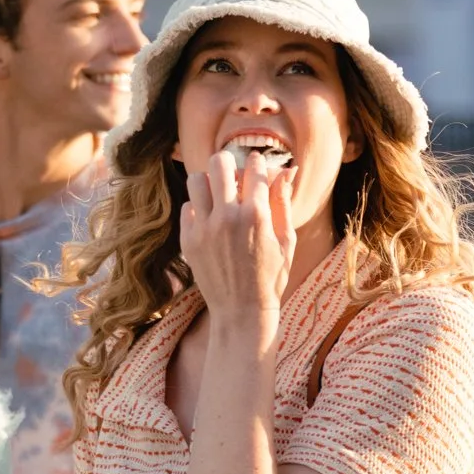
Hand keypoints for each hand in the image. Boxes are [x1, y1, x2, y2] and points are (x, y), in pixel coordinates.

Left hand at [180, 147, 295, 333]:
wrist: (242, 311)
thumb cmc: (271, 277)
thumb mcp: (285, 240)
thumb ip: (282, 203)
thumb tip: (285, 171)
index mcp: (257, 216)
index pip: (254, 169)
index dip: (258, 162)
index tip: (258, 163)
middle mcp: (228, 217)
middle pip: (219, 164)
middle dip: (229, 162)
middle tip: (233, 171)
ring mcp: (204, 228)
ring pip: (196, 180)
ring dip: (209, 182)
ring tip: (218, 194)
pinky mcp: (188, 239)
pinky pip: (187, 207)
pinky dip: (199, 208)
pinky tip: (210, 220)